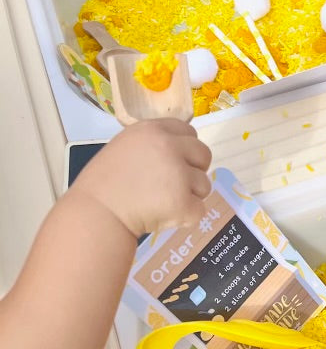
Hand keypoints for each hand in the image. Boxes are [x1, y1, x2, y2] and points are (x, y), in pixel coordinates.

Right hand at [72, 119, 211, 235]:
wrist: (97, 213)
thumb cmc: (103, 185)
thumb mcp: (126, 147)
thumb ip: (153, 145)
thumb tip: (178, 153)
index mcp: (153, 131)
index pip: (188, 132)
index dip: (186, 150)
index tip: (177, 163)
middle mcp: (169, 147)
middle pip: (204, 155)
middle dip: (195, 171)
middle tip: (175, 186)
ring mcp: (179, 174)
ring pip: (204, 185)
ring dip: (190, 196)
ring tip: (162, 202)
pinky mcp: (183, 201)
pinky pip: (199, 210)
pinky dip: (185, 218)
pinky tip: (163, 216)